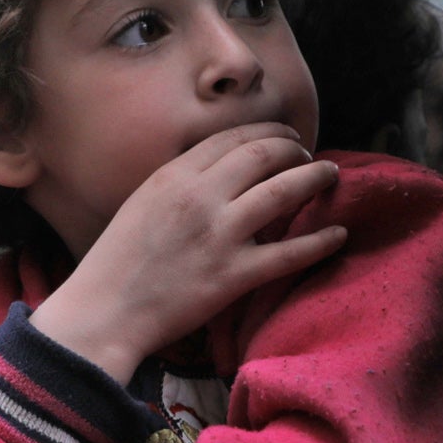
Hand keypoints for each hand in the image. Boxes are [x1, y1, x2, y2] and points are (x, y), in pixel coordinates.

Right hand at [30, 122, 345, 381]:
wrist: (103, 311)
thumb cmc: (115, 262)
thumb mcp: (141, 204)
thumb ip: (178, 184)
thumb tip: (219, 174)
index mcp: (173, 176)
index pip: (231, 137)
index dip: (266, 131)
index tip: (283, 135)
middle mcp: (199, 197)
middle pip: (262, 154)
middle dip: (294, 148)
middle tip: (309, 153)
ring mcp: (219, 235)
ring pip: (283, 192)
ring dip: (314, 178)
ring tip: (330, 176)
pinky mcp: (233, 275)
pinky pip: (289, 253)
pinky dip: (320, 241)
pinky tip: (338, 234)